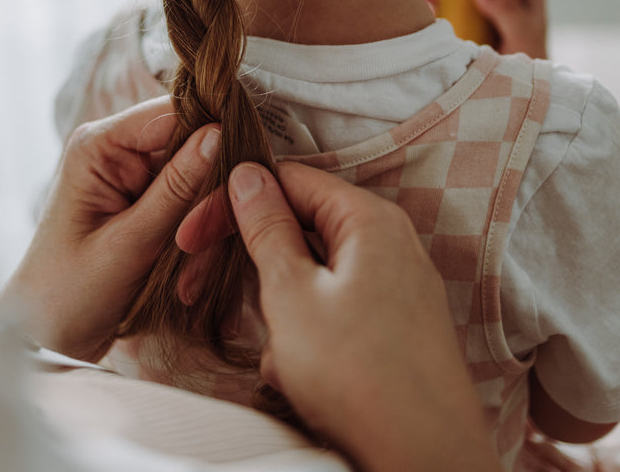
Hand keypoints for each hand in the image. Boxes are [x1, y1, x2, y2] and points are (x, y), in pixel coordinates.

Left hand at [0, 97, 218, 362]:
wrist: (45, 338)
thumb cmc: (68, 294)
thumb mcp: (128, 244)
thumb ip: (176, 188)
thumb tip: (220, 132)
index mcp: (97, 145)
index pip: (173, 112)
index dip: (211, 139)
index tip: (231, 187)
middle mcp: (116, 150)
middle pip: (193, 147)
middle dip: (207, 201)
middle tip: (196, 249)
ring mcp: (132, 177)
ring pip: (200, 183)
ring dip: (203, 232)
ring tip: (187, 281)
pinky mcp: (146, 204)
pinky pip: (191, 208)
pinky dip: (197, 244)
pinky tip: (186, 283)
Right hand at [213, 162, 499, 471]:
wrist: (424, 456)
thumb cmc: (362, 376)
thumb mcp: (291, 293)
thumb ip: (267, 229)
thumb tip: (249, 176)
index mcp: (369, 221)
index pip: (289, 181)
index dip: (233, 204)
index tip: (195, 235)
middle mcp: (390, 244)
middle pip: (300, 228)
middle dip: (252, 265)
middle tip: (201, 288)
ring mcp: (396, 287)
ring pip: (312, 279)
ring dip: (280, 313)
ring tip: (281, 358)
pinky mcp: (395, 327)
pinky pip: (334, 313)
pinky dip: (307, 338)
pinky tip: (301, 376)